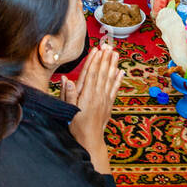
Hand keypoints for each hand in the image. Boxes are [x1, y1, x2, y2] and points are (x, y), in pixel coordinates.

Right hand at [61, 45, 120, 172]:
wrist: (90, 140)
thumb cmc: (77, 126)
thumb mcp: (69, 110)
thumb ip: (68, 95)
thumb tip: (67, 80)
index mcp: (87, 95)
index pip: (92, 74)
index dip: (95, 60)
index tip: (97, 49)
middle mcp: (98, 95)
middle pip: (102, 73)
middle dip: (105, 58)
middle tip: (108, 46)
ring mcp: (105, 99)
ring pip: (109, 78)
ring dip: (112, 65)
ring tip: (115, 53)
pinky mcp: (109, 104)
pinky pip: (114, 89)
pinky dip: (118, 79)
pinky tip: (120, 71)